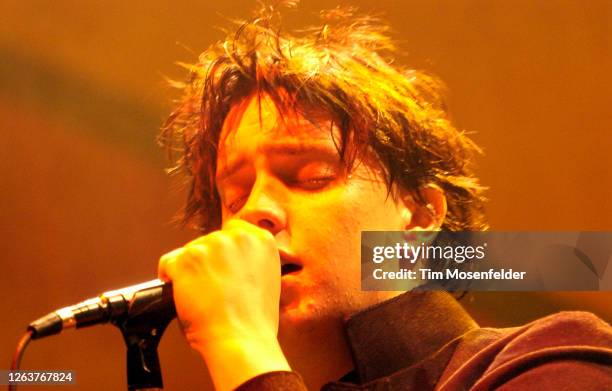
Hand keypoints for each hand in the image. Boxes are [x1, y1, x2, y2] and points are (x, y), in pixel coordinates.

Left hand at [158, 219, 289, 389]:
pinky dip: (170, 278)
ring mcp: (211, 246)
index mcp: (261, 240)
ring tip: (200, 295)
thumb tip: (233, 261)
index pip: (234, 230)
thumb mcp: (266, 279)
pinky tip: (183, 294)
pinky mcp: (187, 259)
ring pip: (189, 252)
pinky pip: (168, 264)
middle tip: (212, 287)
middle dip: (207, 261)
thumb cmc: (254, 321)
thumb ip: (251, 261)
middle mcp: (237, 237)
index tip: (221, 264)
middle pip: (210, 240)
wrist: (240, 341)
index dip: (224, 251)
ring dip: (190, 271)